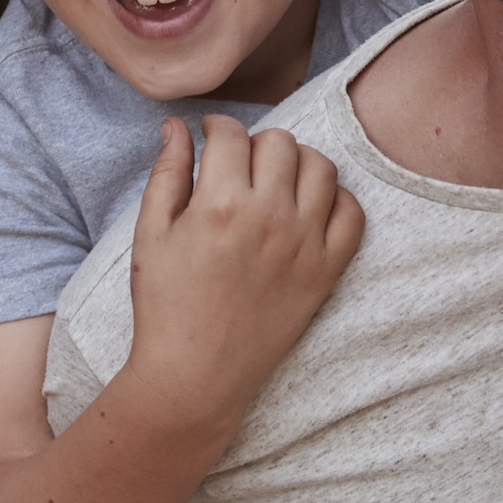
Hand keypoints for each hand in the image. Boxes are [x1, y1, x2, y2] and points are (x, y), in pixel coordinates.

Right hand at [121, 116, 362, 430]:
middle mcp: (268, 218)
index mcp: (218, 205)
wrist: (196, 375)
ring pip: (321, 167)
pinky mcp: (327, 271)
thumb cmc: (165, 306)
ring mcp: (304, 244)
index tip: (210, 137)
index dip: (216, 128)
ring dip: (296, 163)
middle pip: (280, 142)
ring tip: (275, 181)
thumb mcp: (151, 234)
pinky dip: (335, 199)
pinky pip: (352, 213)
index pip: (231, 134)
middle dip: (255, 143)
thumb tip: (176, 126)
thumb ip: (167, 173)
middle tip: (240, 165)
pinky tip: (307, 208)